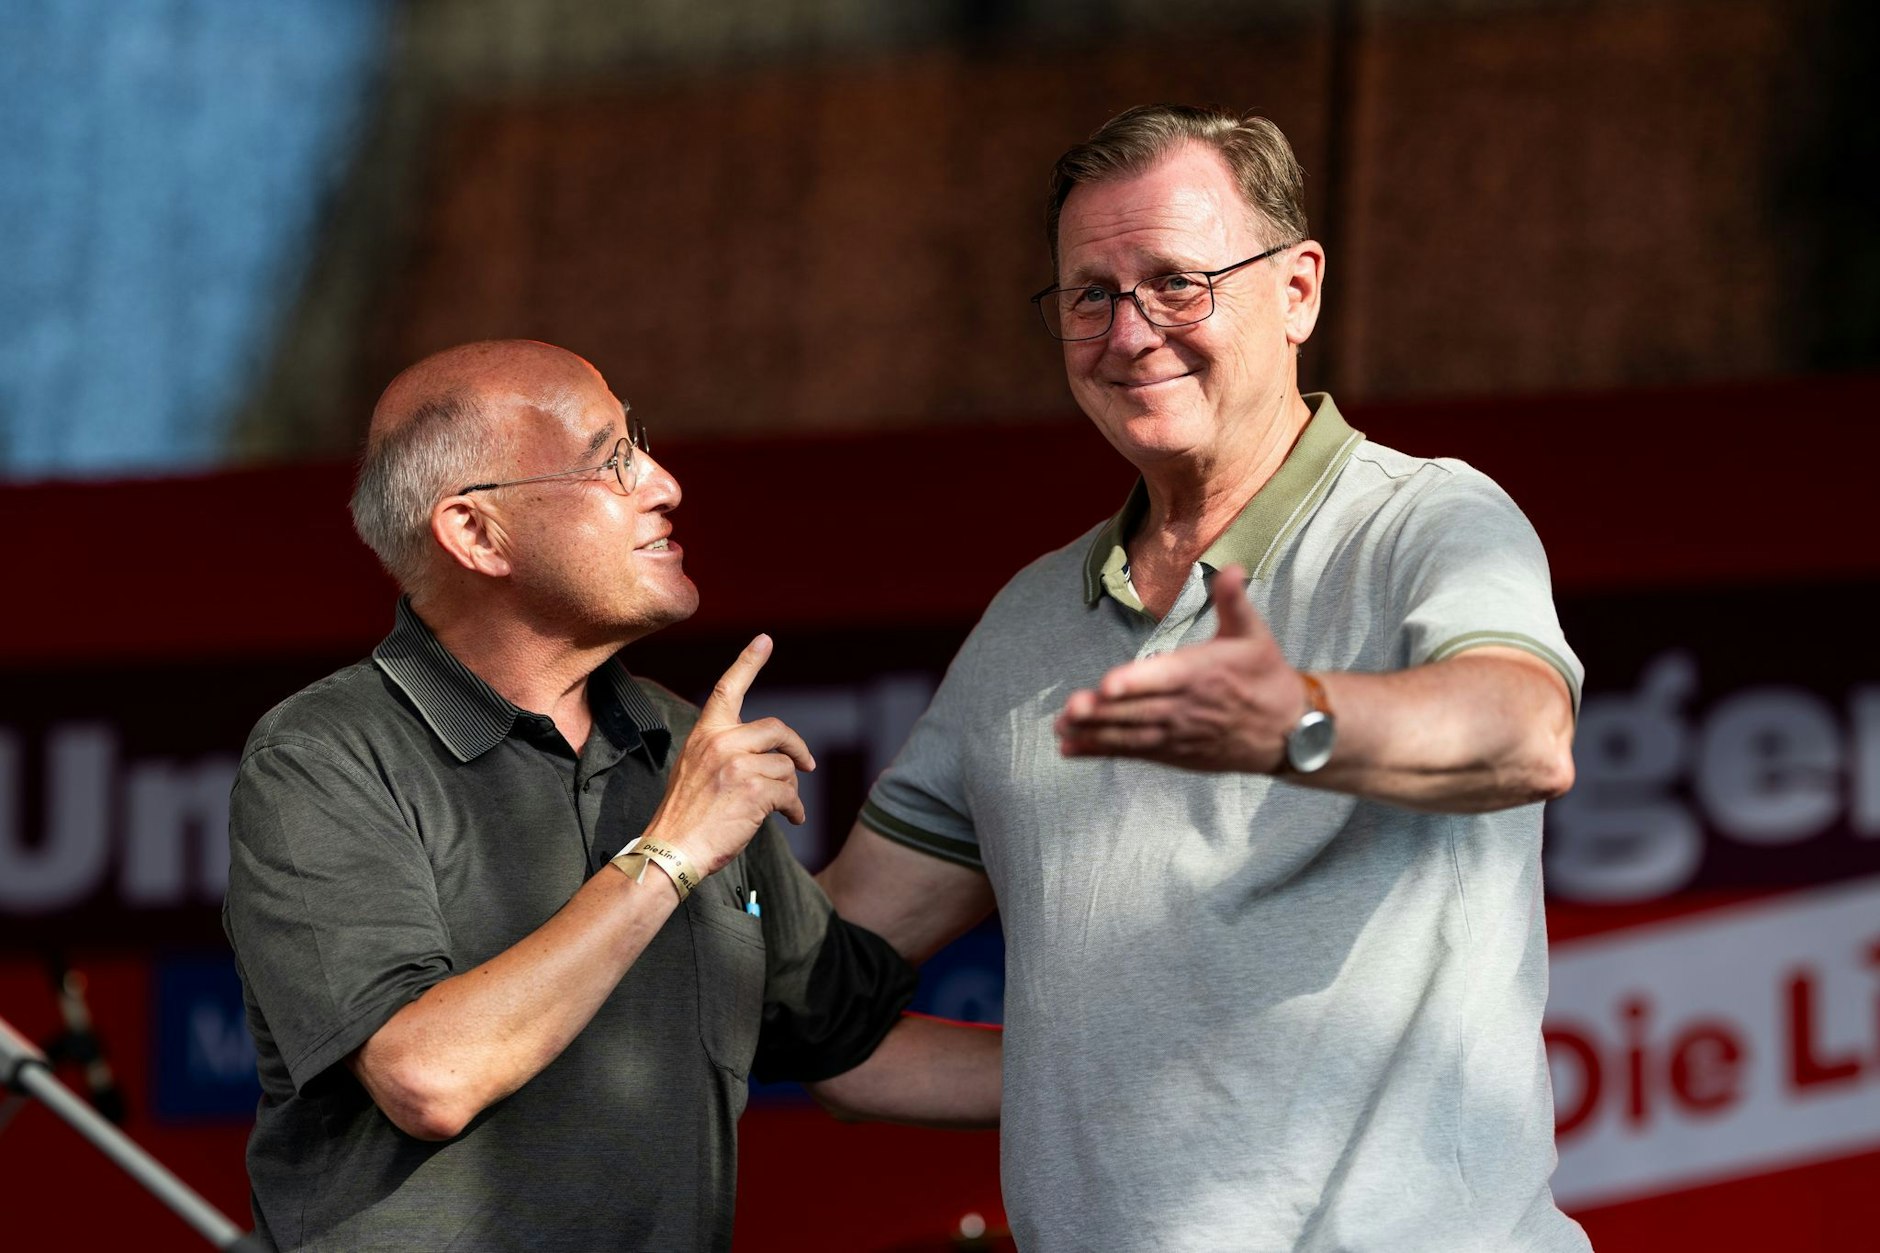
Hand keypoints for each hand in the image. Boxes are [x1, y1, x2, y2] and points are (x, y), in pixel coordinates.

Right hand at [643, 635, 815, 874]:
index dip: (748, 662)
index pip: (729, 689)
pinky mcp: (754, 790)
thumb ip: (725, 752)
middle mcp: (721, 742)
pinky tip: (791, 819)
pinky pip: (790, 793)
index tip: (765, 640)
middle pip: (777, 729)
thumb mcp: (695, 770)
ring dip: (790, 790)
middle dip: (797, 747)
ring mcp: (738, 764)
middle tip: (806, 764)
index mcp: (705, 734)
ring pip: (785, 767)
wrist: (671, 849)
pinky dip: (794, 809)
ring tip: (784, 808)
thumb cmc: (685, 816)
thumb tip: (769, 758)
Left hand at [1055, 565, 1308, 772]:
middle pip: (1140, 710)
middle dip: (1104, 711)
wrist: (1289, 732)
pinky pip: (1133, 753)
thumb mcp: (1255, 635)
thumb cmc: (1266, 676)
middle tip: (1071, 708)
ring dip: (1095, 733)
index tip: (1108, 684)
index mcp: (1204, 673)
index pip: (1165, 677)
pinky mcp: (1174, 753)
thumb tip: (1232, 568)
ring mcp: (1179, 734)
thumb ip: (1235, 602)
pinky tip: (1070, 748)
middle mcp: (1188, 706)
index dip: (1136, 681)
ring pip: (1132, 734)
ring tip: (1061, 728)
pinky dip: (1101, 751)